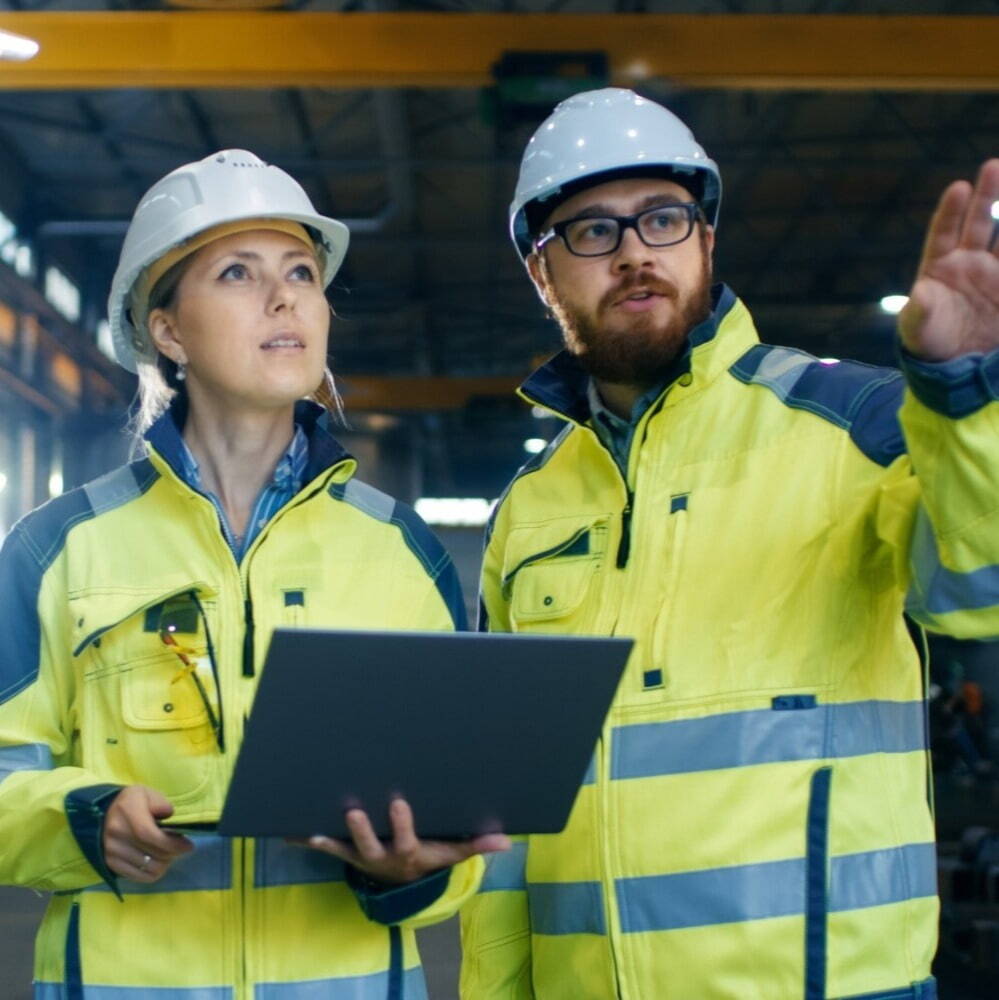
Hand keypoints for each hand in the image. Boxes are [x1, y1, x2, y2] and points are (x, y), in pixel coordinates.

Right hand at [102, 785, 193, 882]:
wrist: (106, 813)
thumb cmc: (134, 801)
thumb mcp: (149, 793)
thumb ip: (161, 804)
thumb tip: (169, 816)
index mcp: (127, 811)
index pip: (148, 834)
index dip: (171, 843)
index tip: (188, 845)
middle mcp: (116, 834)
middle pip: (152, 853)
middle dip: (173, 852)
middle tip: (181, 846)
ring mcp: (111, 851)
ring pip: (148, 868)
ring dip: (165, 863)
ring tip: (168, 852)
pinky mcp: (111, 864)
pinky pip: (139, 877)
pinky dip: (153, 872)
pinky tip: (158, 860)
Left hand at [305, 798, 510, 884]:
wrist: (404, 879)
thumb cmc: (430, 855)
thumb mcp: (453, 851)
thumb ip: (476, 844)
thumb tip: (507, 843)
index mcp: (408, 852)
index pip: (405, 840)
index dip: (401, 824)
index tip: (398, 802)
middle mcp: (381, 856)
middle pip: (368, 845)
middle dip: (360, 829)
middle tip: (352, 810)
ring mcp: (361, 856)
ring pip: (342, 848)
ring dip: (326, 838)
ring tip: (308, 827)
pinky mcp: (346, 852)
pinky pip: (324, 847)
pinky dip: (305, 840)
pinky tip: (286, 830)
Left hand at [899, 158, 998, 360]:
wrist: (955, 364)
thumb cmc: (928, 341)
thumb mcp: (917, 329)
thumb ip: (919, 310)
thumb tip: (919, 293)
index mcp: (939, 267)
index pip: (943, 232)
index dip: (951, 212)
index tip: (958, 188)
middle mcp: (968, 262)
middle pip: (979, 223)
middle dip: (987, 196)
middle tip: (993, 166)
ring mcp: (993, 272)